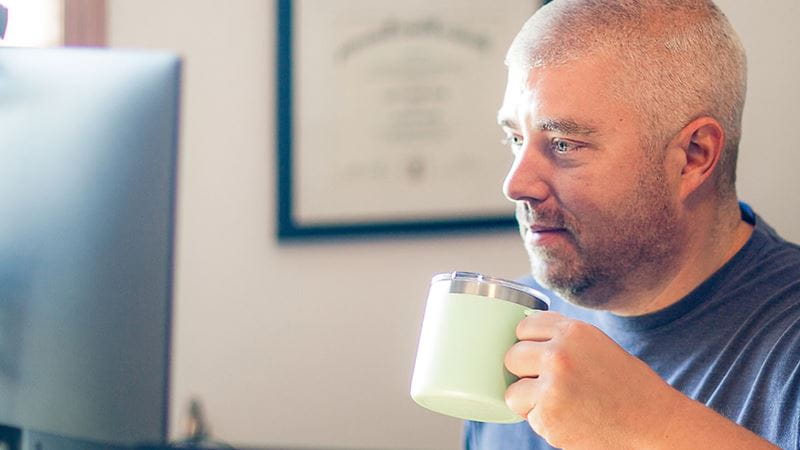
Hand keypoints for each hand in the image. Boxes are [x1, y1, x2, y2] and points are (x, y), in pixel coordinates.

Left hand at [504, 311, 678, 448]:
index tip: (539, 355)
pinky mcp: (548, 417)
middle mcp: (559, 354)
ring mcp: (551, 387)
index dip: (529, 343)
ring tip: (558, 404)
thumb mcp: (596, 346)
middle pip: (512, 356)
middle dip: (524, 372)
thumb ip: (563, 339)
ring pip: (512, 391)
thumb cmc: (627, 386)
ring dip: (528, 401)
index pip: (524, 326)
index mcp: (574, 331)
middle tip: (548, 385)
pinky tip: (569, 420)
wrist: (654, 424)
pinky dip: (543, 422)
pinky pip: (528, 417)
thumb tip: (522, 338)